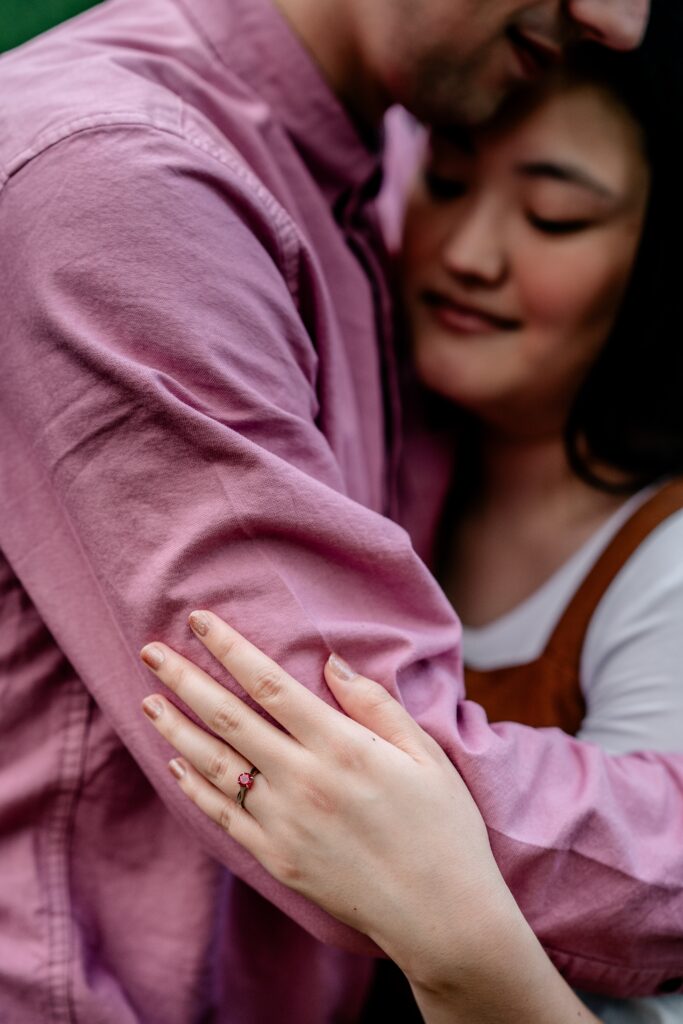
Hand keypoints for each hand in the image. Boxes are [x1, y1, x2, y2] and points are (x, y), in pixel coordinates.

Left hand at [138, 610, 508, 986]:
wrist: (440, 915)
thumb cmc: (443, 828)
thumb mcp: (425, 754)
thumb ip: (375, 705)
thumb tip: (332, 663)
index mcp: (340, 747)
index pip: (270, 685)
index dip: (230, 649)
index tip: (199, 622)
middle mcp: (302, 780)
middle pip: (229, 718)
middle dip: (185, 680)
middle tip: (149, 652)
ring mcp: (284, 823)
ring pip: (215, 764)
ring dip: (176, 729)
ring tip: (148, 700)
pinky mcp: (276, 858)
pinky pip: (223, 815)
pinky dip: (194, 787)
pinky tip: (175, 764)